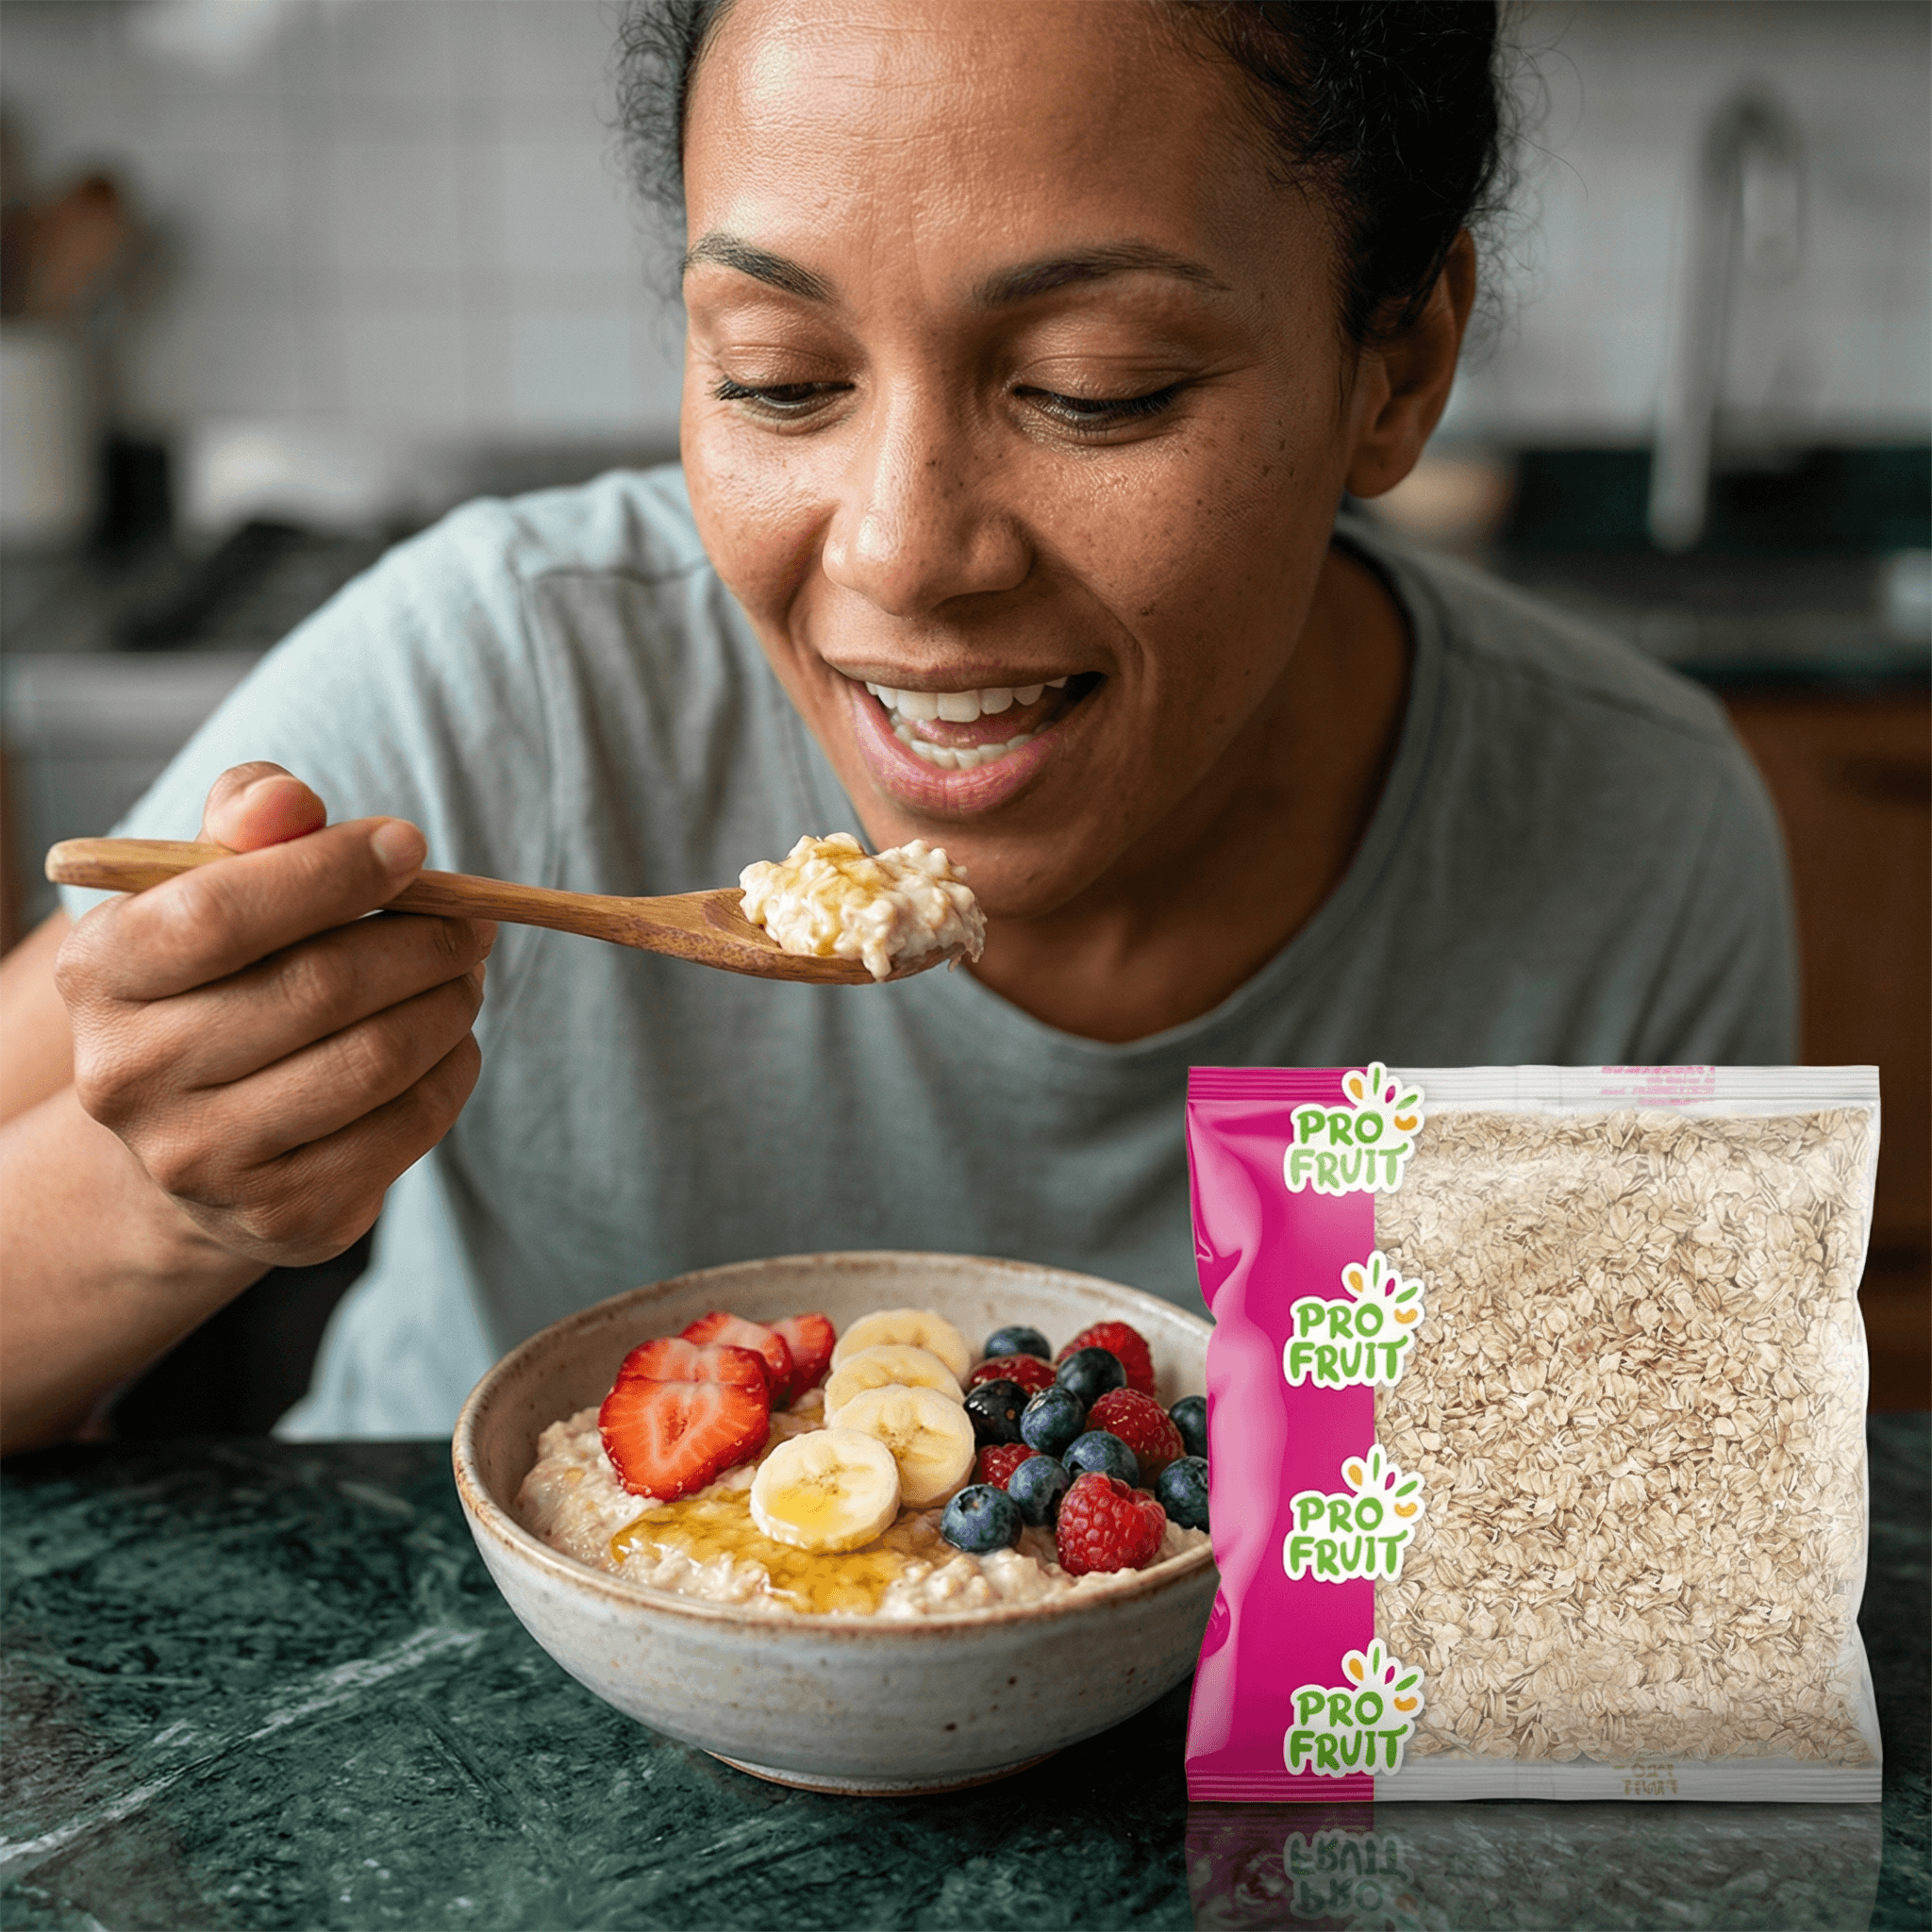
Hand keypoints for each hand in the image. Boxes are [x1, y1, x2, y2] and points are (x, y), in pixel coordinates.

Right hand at [53, 764, 490, 1265]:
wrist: (192, 1145)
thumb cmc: (219, 981)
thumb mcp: (209, 887)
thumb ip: (249, 821)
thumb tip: (291, 803)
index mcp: (99, 973)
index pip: (218, 914)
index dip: (331, 872)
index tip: (411, 845)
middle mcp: (130, 1076)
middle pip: (319, 988)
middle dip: (421, 942)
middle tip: (472, 923)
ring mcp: (202, 1159)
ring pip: (377, 1059)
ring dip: (449, 1004)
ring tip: (464, 975)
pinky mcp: (283, 1216)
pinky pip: (409, 1124)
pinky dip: (453, 1068)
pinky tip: (447, 1041)